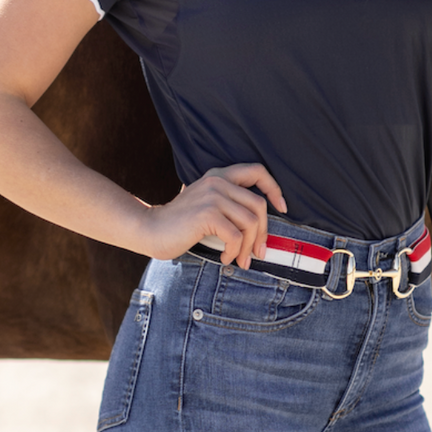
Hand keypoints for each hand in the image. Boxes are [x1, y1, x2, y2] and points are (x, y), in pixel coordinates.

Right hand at [140, 163, 286, 269]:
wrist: (149, 230)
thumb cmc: (180, 224)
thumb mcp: (207, 205)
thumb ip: (229, 205)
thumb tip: (260, 225)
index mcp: (220, 176)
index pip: (258, 171)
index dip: (274, 189)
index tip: (282, 208)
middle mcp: (218, 182)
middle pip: (259, 205)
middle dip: (263, 233)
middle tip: (258, 253)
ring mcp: (212, 197)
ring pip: (250, 222)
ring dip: (248, 247)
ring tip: (239, 259)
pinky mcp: (206, 214)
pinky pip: (235, 236)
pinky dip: (234, 251)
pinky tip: (225, 259)